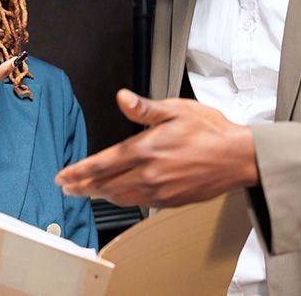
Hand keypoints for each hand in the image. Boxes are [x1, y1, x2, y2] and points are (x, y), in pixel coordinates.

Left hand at [54, 89, 258, 206]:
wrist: (237, 157)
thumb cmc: (211, 131)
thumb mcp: (176, 109)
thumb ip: (144, 108)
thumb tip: (122, 98)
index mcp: (146, 149)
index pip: (102, 164)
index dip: (79, 171)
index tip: (63, 176)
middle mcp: (149, 173)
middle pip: (106, 184)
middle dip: (83, 186)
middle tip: (67, 187)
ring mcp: (160, 190)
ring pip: (120, 196)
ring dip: (99, 195)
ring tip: (86, 192)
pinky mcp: (170, 200)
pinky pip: (138, 203)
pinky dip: (122, 200)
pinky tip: (118, 196)